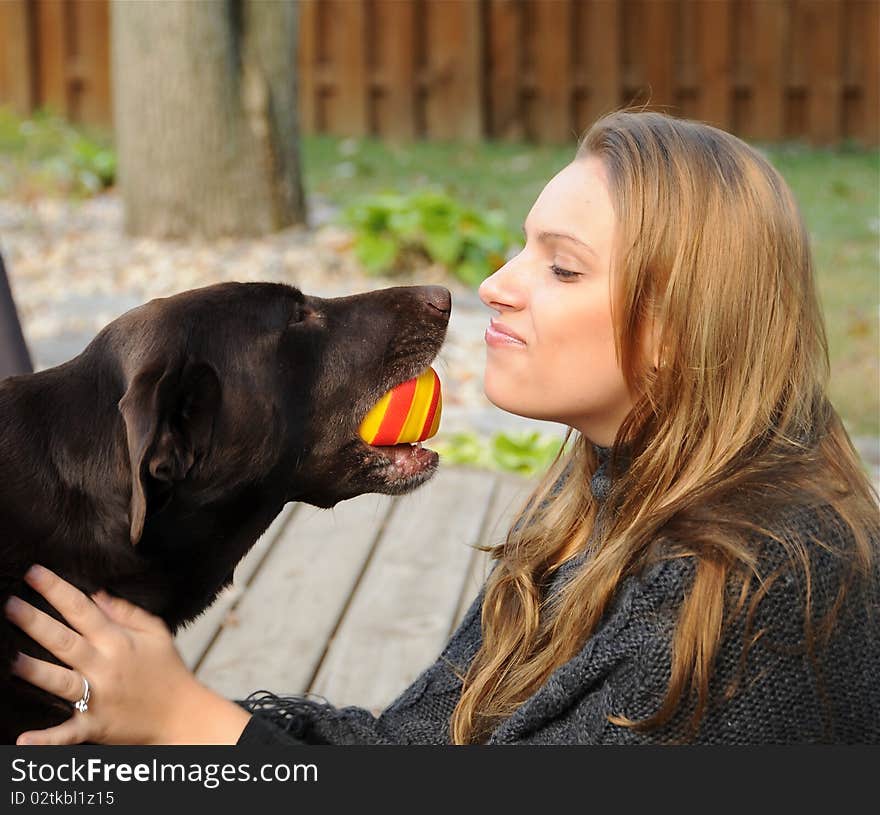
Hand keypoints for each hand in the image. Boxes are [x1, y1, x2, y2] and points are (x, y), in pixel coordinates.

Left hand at [4, 564, 250, 744]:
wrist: (183, 714)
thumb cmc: (168, 670)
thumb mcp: (156, 632)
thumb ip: (126, 612)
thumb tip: (96, 593)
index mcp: (118, 642)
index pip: (82, 610)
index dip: (57, 590)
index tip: (34, 573)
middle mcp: (105, 667)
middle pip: (65, 641)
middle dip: (36, 622)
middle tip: (10, 605)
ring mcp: (99, 698)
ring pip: (61, 683)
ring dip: (36, 672)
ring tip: (10, 659)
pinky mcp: (95, 726)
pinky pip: (67, 733)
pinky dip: (46, 739)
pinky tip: (23, 740)